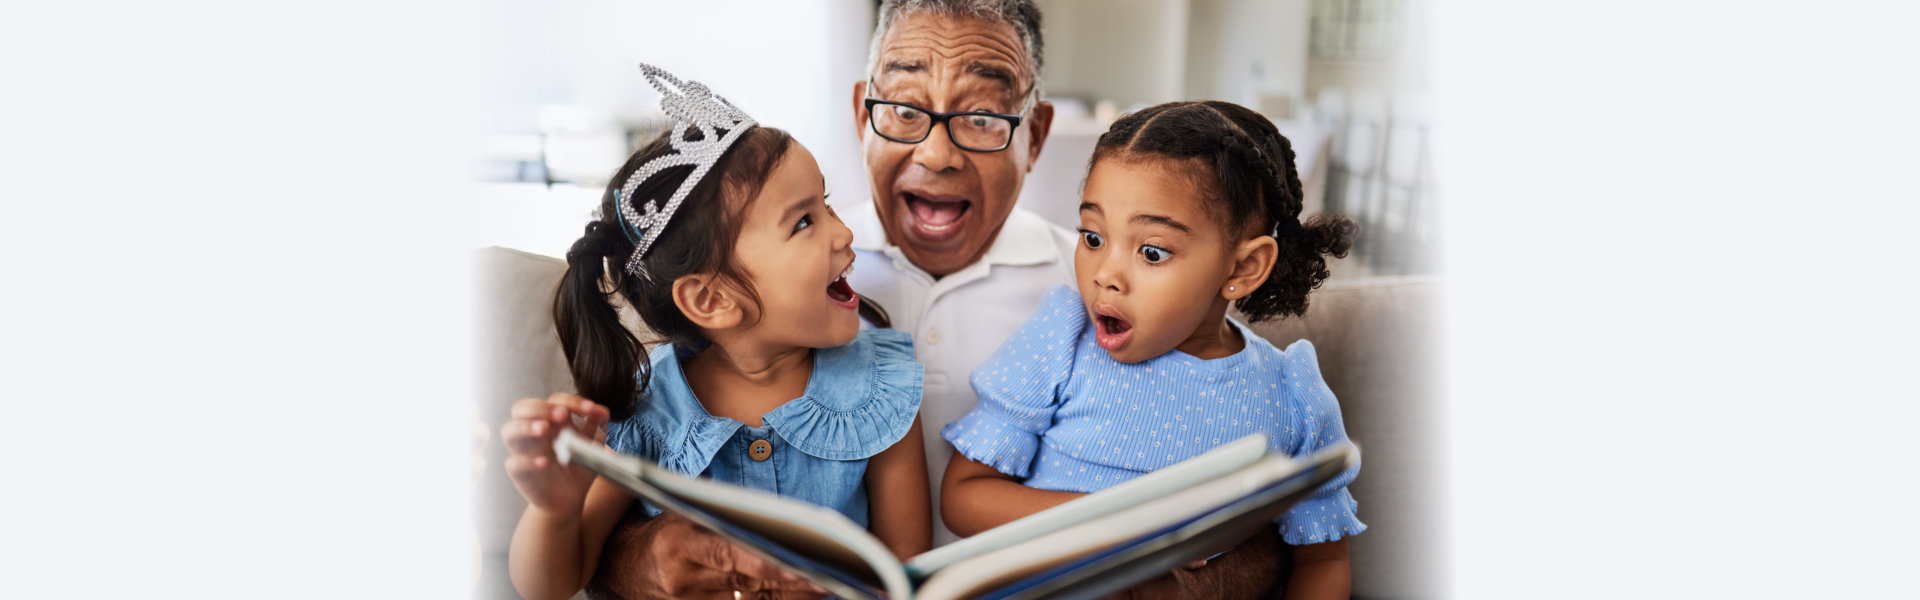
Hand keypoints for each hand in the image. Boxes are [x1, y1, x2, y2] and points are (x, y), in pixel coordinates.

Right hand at [502, 393, 610, 513]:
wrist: (571, 497)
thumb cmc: (579, 465)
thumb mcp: (592, 444)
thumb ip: (597, 425)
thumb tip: (601, 411)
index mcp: (551, 420)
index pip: (553, 401)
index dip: (571, 401)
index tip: (589, 410)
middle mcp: (533, 432)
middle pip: (521, 408)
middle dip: (541, 407)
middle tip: (562, 414)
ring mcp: (524, 451)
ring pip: (508, 431)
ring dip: (525, 426)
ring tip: (543, 428)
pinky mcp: (519, 472)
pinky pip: (513, 463)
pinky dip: (527, 460)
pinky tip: (544, 462)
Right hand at [600, 513, 829, 599]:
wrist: (624, 565)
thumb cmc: (664, 533)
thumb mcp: (686, 515)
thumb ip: (723, 518)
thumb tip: (773, 522)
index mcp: (681, 546)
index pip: (728, 556)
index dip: (764, 563)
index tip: (797, 566)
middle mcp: (685, 579)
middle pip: (747, 583)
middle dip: (790, 581)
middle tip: (829, 577)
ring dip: (787, 595)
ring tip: (824, 587)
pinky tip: (798, 596)